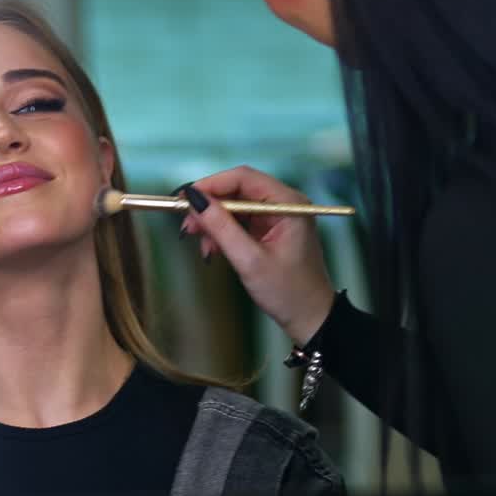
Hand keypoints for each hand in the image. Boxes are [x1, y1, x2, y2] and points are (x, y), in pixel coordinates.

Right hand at [181, 167, 336, 346]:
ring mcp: (276, 217)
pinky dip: (222, 233)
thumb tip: (195, 200)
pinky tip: (212, 249)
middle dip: (209, 207)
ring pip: (234, 206)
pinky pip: (239, 222)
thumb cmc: (288, 292)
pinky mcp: (268, 230)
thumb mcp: (250, 260)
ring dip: (213, 222)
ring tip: (200, 243)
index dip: (211, 185)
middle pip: (237, 190)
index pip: (244, 178)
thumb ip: (222, 228)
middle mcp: (284, 203)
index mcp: (289, 203)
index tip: (186, 198)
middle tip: (187, 225)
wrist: (309, 317)